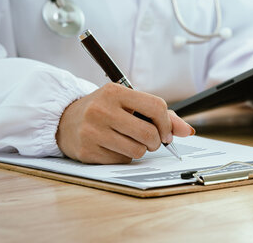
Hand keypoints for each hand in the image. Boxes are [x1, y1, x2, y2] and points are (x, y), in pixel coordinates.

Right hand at [56, 83, 193, 163]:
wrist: (65, 120)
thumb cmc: (105, 110)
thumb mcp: (129, 103)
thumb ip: (160, 114)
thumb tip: (187, 131)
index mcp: (114, 91)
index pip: (156, 106)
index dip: (167, 123)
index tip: (166, 132)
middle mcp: (102, 109)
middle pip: (149, 133)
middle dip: (156, 141)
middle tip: (151, 140)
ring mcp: (92, 131)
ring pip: (137, 151)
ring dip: (141, 150)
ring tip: (130, 141)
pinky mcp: (87, 151)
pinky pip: (122, 161)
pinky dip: (124, 157)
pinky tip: (114, 147)